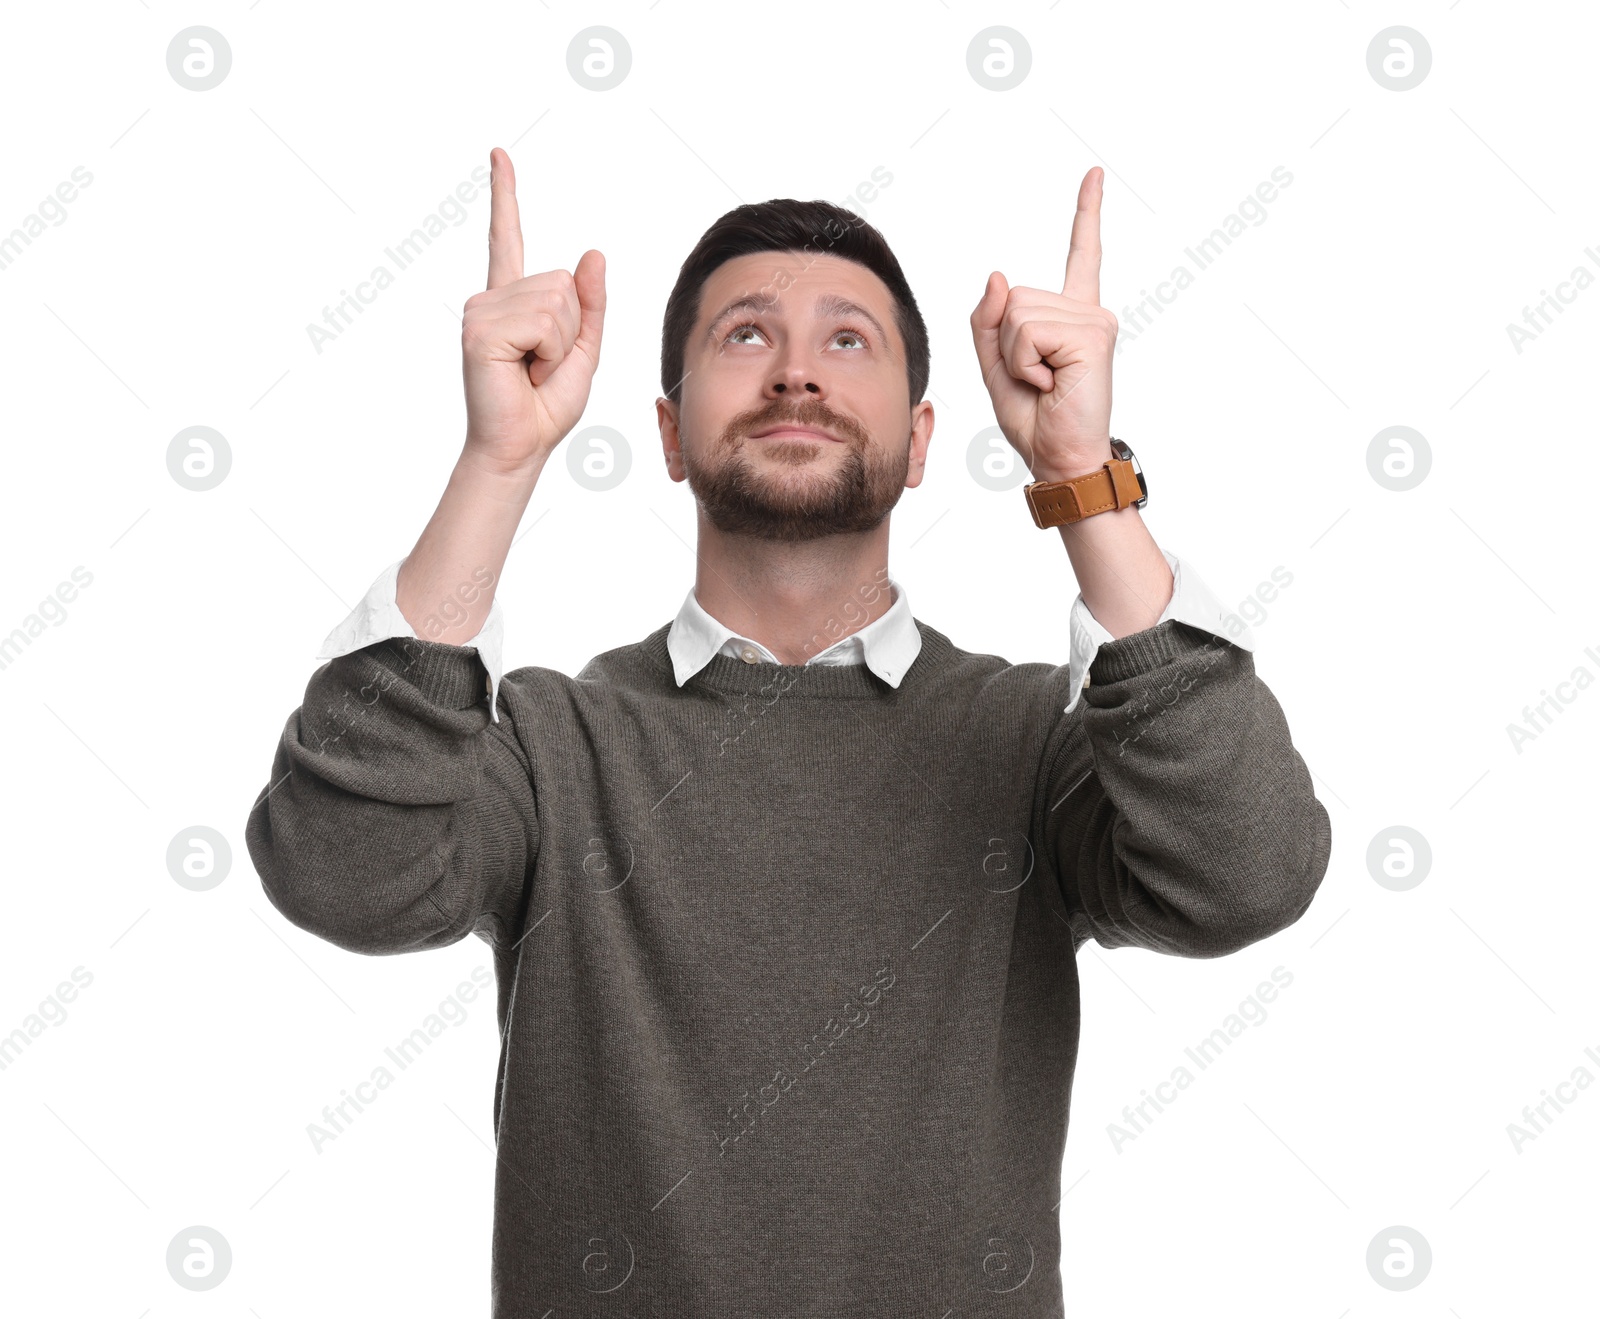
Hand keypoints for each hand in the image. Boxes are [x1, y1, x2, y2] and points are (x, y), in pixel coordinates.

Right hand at [460, 147, 605, 475]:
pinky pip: (543, 321)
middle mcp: (491, 298)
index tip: (499, 154)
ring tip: (532, 370)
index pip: (508, 239)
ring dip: (559, 345)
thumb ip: (590, 304)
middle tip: (542, 366)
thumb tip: (592, 253)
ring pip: (556, 301)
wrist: (521, 446)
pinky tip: (521, 371)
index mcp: (512, 301)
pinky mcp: (479, 329)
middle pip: (561, 284)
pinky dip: (548, 352)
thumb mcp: (584, 350)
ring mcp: (481, 311)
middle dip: (571, 330)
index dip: (505, 196)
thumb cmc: (546, 405)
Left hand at [970, 167, 1117, 481]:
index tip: (1095, 173)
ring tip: (1045, 382)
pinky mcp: (1091, 335)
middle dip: (1006, 343)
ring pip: (1016, 313)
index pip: (1081, 255)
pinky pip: (1027, 332)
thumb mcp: (996, 366)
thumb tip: (998, 274)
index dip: (1087, 214)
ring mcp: (1093, 320)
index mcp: (1071, 316)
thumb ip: (987, 320)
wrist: (1060, 459)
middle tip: (1037, 379)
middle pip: (1013, 297)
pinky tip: (1053, 383)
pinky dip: (1025, 364)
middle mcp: (1088, 311)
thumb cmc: (1035, 419)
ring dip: (1015, 356)